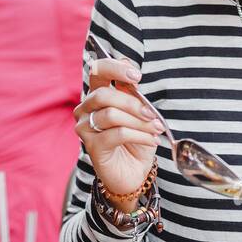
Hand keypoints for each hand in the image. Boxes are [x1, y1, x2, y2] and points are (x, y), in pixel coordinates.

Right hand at [72, 56, 162, 199]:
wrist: (135, 172)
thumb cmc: (137, 140)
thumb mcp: (140, 114)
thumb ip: (133, 96)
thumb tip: (132, 79)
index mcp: (98, 95)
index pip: (98, 71)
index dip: (115, 68)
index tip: (136, 76)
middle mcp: (86, 109)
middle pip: (104, 95)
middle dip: (133, 103)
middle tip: (152, 115)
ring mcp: (85, 128)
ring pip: (111, 115)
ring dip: (140, 122)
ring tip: (156, 129)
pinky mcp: (92, 147)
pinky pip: (117, 134)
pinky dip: (139, 135)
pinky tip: (151, 140)